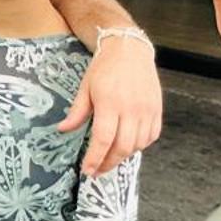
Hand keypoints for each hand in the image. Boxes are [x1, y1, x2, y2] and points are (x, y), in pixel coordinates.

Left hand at [59, 31, 161, 177]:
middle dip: (108, 163)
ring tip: (110, 159)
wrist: (130, 49)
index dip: (95, 159)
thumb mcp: (86, 87)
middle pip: (122, 147)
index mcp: (110, 102)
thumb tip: (63, 129)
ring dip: (123, 156)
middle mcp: (131, 108)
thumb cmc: (105, 67)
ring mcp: (147, 110)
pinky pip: (151, 136)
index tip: (87, 170)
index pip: (103, 139)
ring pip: (138, 145)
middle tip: (97, 171)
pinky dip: (139, 146)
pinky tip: (127, 146)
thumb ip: (77, 112)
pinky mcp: (157, 110)